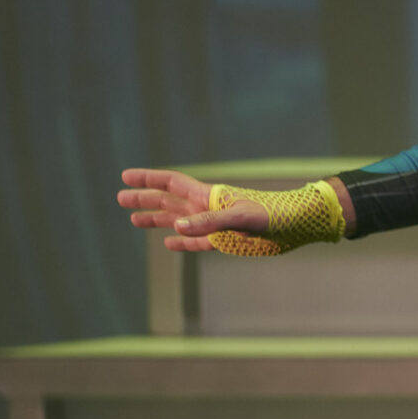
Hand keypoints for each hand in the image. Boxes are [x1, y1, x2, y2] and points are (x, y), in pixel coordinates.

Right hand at [117, 167, 260, 253]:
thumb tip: (176, 226)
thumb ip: (210, 222)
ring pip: (179, 220)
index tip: (126, 176)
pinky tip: (168, 242)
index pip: (171, 184)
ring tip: (134, 219)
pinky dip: (181, 241)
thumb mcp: (241, 217)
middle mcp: (208, 208)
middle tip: (120, 198)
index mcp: (208, 196)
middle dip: (145, 198)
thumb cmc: (273, 215)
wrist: (297, 224)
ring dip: (157, 219)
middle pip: (169, 200)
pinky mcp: (225, 240)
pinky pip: (197, 240)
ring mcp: (215, 224)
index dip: (149, 180)